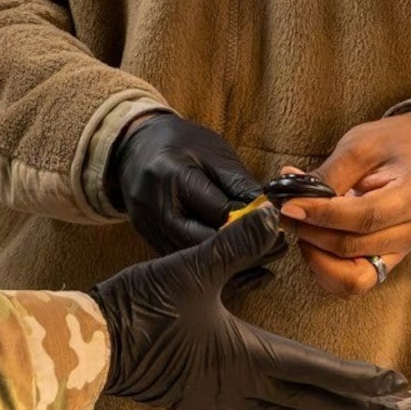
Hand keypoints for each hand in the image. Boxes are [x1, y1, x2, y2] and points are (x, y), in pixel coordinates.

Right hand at [93, 209, 406, 409]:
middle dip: (356, 407)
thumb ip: (236, 245)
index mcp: (247, 357)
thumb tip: (273, 219)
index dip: (359, 379)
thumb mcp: (191, 268)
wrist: (94, 345)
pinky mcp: (197, 399)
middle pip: (311, 403)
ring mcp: (217, 399)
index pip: (318, 372)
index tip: (394, 384)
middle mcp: (240, 387)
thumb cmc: (141, 307)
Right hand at [108, 112, 261, 253]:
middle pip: (206, 245)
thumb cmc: (179, 143)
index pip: (219, 212)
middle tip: (276, 245)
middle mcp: (156, 208)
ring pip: (196, 262)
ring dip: (232, 263)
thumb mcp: (213, 151)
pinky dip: (214, 266)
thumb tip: (271, 214)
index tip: (278, 225)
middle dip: (246, 249)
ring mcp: (149, 229)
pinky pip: (186, 265)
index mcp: (171, 175)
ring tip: (263, 254)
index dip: (253, 222)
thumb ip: (240, 183)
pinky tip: (238, 262)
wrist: (132, 147)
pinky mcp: (150, 243)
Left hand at [279, 113, 410, 296]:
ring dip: (318, 257)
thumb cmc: (392, 145)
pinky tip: (313, 241)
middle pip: (353, 249)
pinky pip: (356, 280)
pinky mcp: (388, 260)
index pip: (363, 217)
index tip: (288, 206)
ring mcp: (402, 251)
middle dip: (311, 233)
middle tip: (284, 212)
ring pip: (354, 277)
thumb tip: (290, 193)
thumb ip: (328, 174)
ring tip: (301, 227)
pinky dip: (327, 268)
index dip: (321, 215)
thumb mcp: (360, 146)